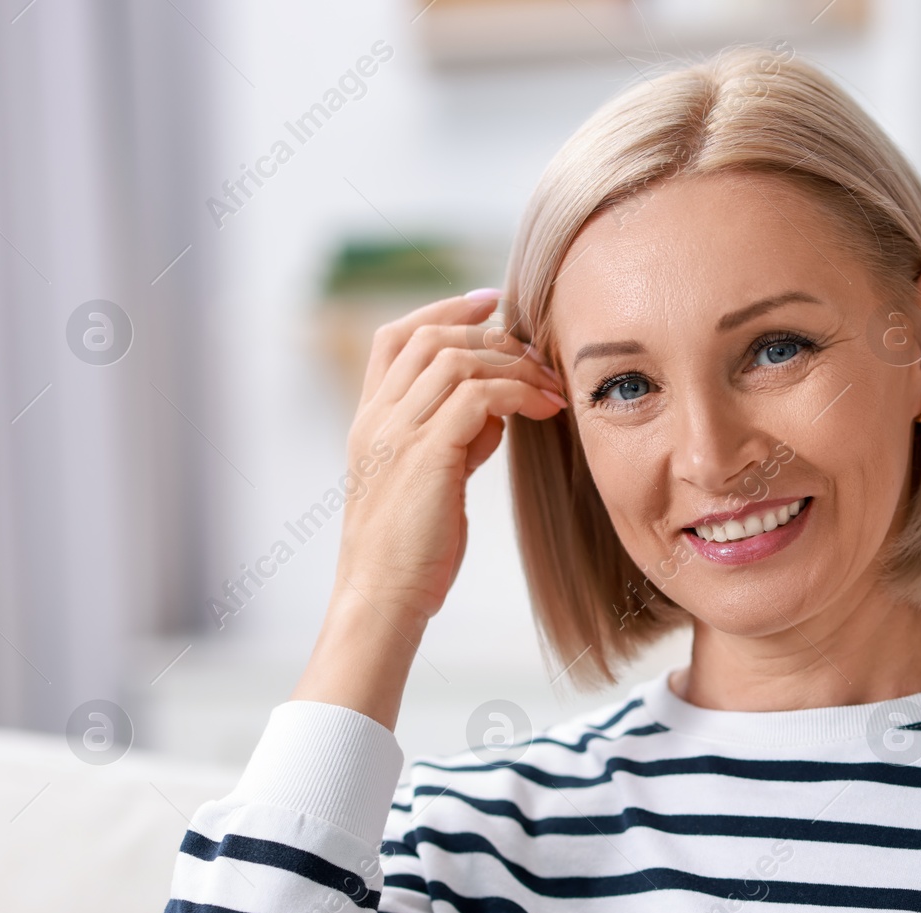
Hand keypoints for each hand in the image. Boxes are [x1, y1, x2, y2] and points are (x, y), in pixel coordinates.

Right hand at [291, 290, 566, 726]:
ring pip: (458, 359)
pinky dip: (518, 394)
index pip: (395, 338)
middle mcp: (377, 418)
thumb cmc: (411, 552)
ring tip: (551, 389)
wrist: (382, 600)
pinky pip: (479, 396)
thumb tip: (498, 412)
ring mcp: (397, 433)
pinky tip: (544, 411)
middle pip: (430, 337)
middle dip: (490, 332)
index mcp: (369, 421)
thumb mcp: (430, 483)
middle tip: (538, 351)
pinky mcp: (427, 454)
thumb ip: (454, 440)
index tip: (491, 304)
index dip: (442, 310)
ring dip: (515, 366)